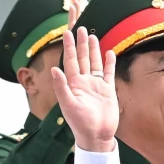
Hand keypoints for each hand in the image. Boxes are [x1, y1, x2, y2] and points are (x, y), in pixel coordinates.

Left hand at [50, 26, 118, 151]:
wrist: (97, 136)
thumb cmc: (80, 123)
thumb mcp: (68, 105)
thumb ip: (61, 87)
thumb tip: (54, 69)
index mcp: (73, 84)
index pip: (70, 61)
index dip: (68, 47)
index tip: (67, 33)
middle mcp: (84, 82)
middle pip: (82, 58)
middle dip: (81, 44)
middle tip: (81, 28)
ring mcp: (96, 86)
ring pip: (95, 63)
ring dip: (94, 50)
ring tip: (93, 36)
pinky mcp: (108, 91)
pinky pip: (108, 73)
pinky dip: (109, 63)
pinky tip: (109, 53)